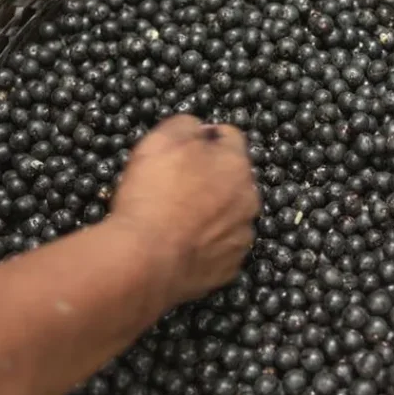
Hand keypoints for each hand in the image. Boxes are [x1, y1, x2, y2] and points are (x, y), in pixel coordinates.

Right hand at [111, 116, 260, 304]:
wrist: (145, 258)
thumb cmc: (152, 193)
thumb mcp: (162, 139)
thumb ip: (186, 125)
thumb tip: (199, 130)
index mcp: (236, 165)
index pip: (230, 137)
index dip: (206, 138)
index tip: (183, 147)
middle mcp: (248, 200)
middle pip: (233, 179)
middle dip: (210, 177)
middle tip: (175, 185)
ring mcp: (241, 238)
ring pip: (229, 215)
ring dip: (211, 213)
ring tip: (176, 219)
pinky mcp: (228, 269)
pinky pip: (219, 249)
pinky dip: (204, 245)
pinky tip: (180, 244)